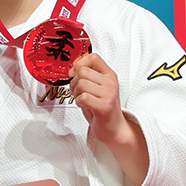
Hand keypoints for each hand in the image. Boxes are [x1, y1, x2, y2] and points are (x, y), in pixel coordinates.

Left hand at [70, 52, 148, 185]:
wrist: (113, 128)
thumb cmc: (101, 107)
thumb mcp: (95, 87)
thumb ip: (86, 75)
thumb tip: (72, 67)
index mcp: (109, 75)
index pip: (93, 57)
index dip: (79, 63)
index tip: (74, 73)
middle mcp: (111, 82)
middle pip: (82, 72)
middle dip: (74, 82)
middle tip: (78, 92)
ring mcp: (109, 94)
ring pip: (81, 84)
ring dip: (76, 93)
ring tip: (82, 100)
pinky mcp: (104, 106)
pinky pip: (82, 97)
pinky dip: (78, 102)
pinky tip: (85, 106)